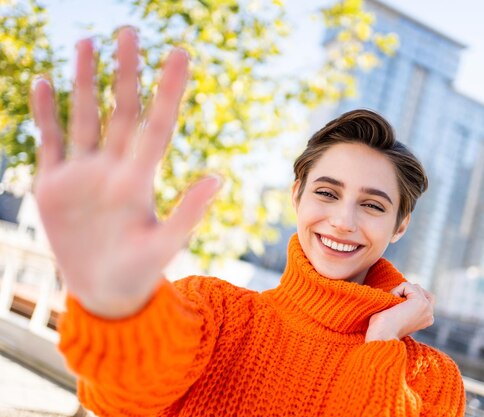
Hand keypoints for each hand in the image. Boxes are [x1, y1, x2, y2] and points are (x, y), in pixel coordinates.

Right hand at [30, 28, 220, 317]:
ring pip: (84, 116)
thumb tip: (219, 177)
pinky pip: (50, 141)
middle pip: (121, 110)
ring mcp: (82, 174)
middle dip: (125, 71)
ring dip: (84, 80)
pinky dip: (45, 113)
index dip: (169, 89)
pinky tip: (44, 81)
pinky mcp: (53, 186)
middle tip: (130, 31)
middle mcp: (113, 168)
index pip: (157, 123)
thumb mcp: (165, 245)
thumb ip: (188, 212)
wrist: (106, 292)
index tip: (181, 53)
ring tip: (87, 42)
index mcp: (139, 179)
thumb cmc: (140, 272)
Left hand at [365, 282, 433, 341]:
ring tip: (393, 307)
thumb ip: (403, 304)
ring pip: (413, 286)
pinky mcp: (421, 302)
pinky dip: (396, 291)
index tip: (395, 312)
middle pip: (419, 290)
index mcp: (426, 319)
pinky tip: (393, 305)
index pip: (421, 297)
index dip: (404, 298)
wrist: (382, 337)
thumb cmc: (382, 328)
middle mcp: (430, 315)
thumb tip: (396, 294)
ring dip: (399, 292)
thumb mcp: (397, 315)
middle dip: (405, 292)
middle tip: (394, 307)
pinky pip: (407, 285)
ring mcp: (427, 308)